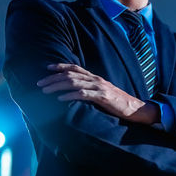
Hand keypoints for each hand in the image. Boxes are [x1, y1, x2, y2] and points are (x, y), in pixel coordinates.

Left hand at [37, 63, 158, 123]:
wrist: (135, 109)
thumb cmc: (118, 103)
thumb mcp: (103, 93)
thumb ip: (91, 90)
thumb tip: (76, 91)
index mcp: (96, 78)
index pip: (75, 68)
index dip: (61, 66)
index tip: (48, 68)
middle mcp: (96, 79)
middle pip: (70, 75)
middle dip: (53, 78)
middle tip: (39, 83)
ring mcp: (99, 87)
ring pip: (74, 83)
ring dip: (57, 86)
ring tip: (45, 91)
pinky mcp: (102, 97)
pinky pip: (83, 94)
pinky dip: (70, 95)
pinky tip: (60, 98)